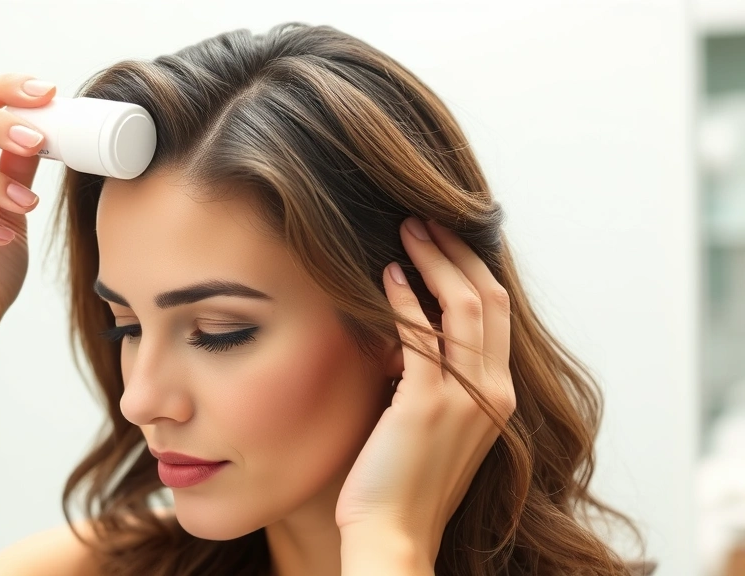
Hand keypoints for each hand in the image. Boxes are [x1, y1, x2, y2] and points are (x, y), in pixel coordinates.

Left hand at [335, 217, 516, 564]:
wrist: (393, 534)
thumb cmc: (406, 480)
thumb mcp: (439, 422)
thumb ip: (441, 377)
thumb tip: (415, 326)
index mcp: (498, 395)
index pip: (497, 314)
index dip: (474, 269)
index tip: (445, 240)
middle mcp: (493, 392)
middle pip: (487, 299)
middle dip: (456, 252)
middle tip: (423, 222)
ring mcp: (464, 398)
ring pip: (463, 307)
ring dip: (434, 261)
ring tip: (408, 232)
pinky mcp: (425, 405)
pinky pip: (420, 336)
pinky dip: (405, 299)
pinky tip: (387, 276)